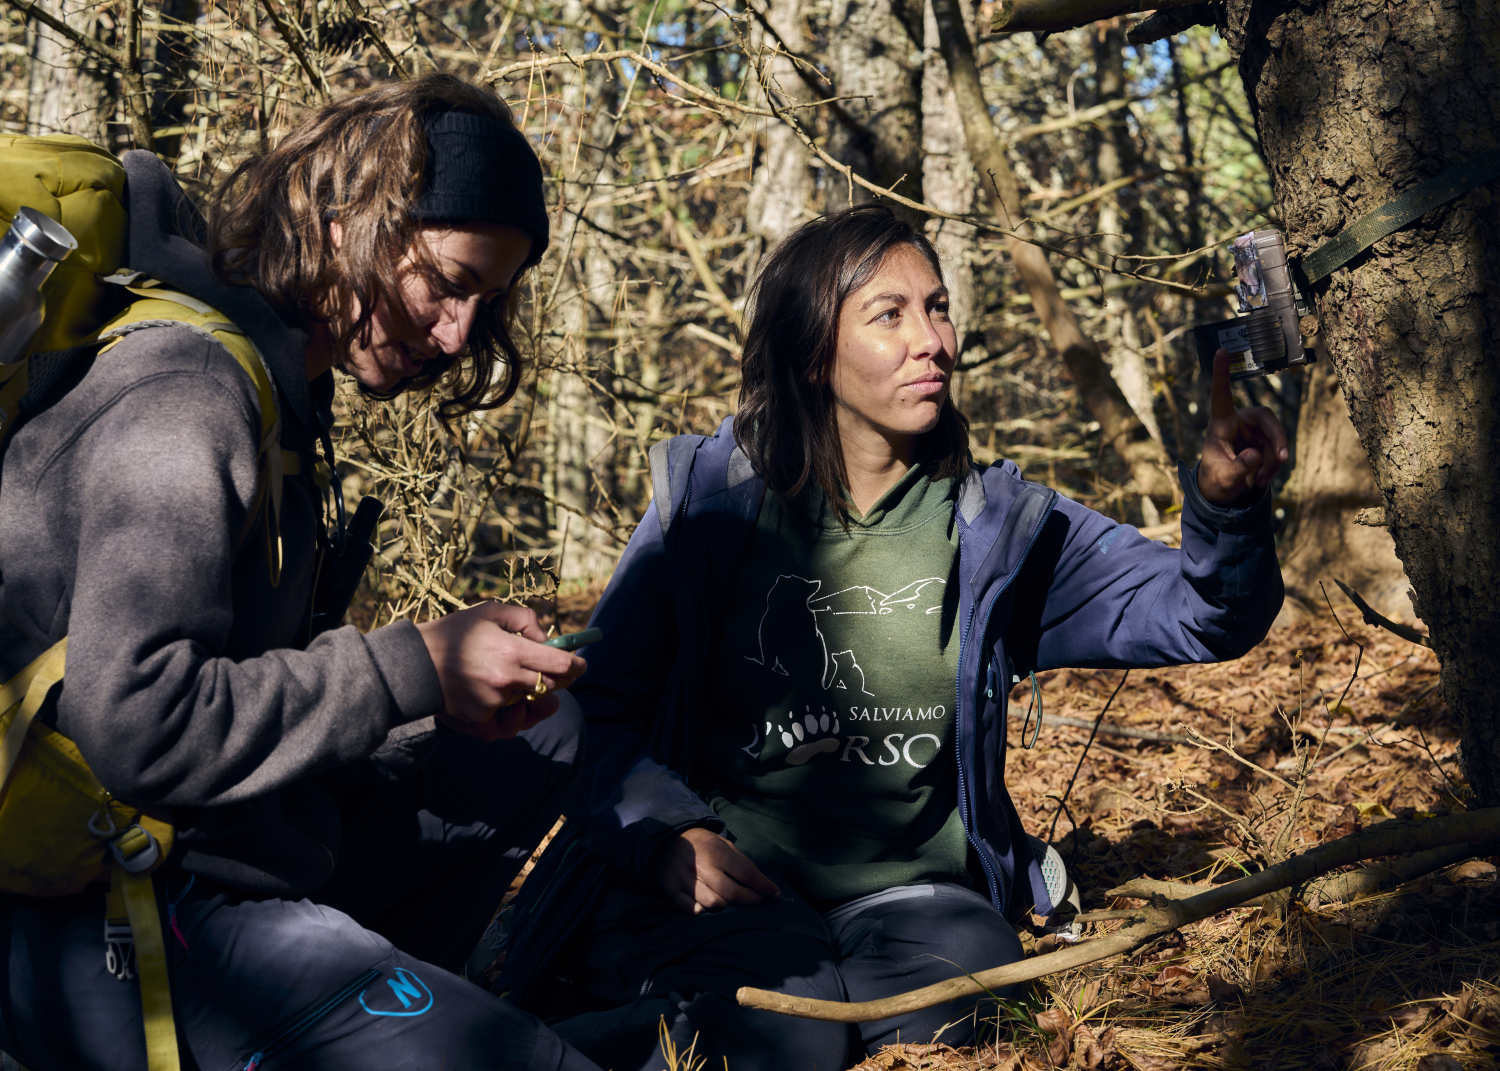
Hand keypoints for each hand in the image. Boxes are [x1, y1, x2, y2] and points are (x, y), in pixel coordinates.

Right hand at [416, 603, 585, 740]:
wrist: (415, 663)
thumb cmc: (455, 632)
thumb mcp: (490, 612)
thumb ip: (524, 620)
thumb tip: (545, 640)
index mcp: (511, 650)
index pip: (559, 664)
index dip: (576, 666)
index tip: (581, 665)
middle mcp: (505, 679)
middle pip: (549, 687)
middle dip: (557, 681)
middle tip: (556, 675)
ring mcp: (493, 702)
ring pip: (528, 706)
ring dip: (532, 699)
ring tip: (526, 691)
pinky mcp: (479, 719)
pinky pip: (505, 725)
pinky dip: (508, 717)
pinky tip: (505, 706)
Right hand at [652, 827, 780, 914]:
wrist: (665, 840)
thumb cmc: (701, 843)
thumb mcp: (722, 842)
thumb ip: (741, 860)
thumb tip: (761, 881)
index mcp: (716, 851)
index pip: (746, 874)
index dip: (763, 886)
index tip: (775, 894)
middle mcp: (701, 867)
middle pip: (732, 893)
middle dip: (750, 899)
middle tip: (758, 900)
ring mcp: (685, 880)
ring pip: (713, 904)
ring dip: (728, 905)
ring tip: (733, 900)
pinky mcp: (673, 891)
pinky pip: (694, 910)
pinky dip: (705, 910)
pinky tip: (711, 904)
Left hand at [1197, 348, 1289, 503]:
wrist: (1223, 491)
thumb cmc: (1216, 479)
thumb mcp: (1224, 478)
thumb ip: (1239, 467)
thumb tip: (1255, 455)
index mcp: (1220, 423)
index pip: (1221, 395)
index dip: (1221, 374)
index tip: (1221, 351)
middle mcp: (1239, 421)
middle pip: (1266, 417)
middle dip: (1277, 438)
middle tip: (1282, 459)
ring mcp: (1254, 431)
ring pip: (1276, 437)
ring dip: (1274, 460)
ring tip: (1261, 481)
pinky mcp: (1265, 440)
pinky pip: (1278, 448)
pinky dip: (1274, 465)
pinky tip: (1263, 480)